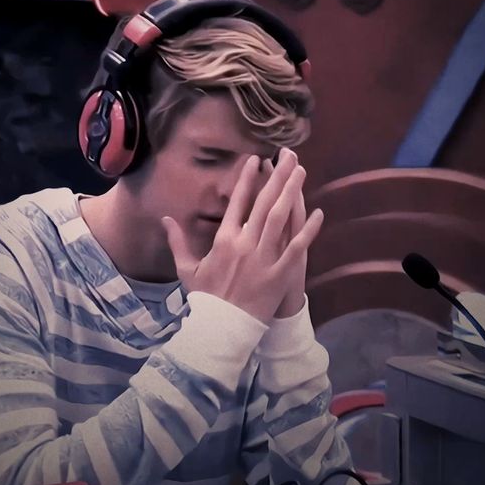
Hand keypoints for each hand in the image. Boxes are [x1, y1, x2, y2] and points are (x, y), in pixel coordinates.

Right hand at [161, 152, 322, 323]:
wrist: (221, 328)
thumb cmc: (205, 298)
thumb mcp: (187, 269)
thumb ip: (178, 242)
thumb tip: (166, 220)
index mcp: (224, 240)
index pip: (237, 202)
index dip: (247, 179)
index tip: (255, 160)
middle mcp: (246, 243)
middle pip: (264, 203)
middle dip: (277, 177)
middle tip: (288, 156)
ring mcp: (264, 257)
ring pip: (281, 218)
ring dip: (292, 193)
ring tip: (300, 172)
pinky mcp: (280, 273)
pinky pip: (297, 247)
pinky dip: (309, 230)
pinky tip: (318, 213)